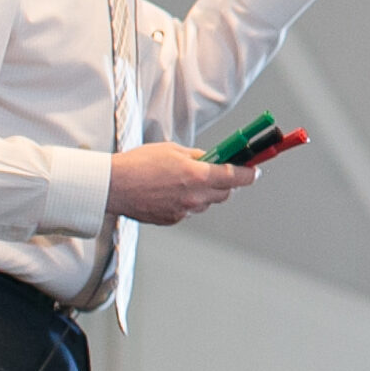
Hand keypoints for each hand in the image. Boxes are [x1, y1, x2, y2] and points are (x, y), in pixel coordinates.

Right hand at [108, 143, 257, 225]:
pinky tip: (171, 192)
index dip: (249, 174)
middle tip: (220, 172)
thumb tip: (211, 159)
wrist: (114, 186)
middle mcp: (195, 197)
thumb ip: (196, 156)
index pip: (236, 177)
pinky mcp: (173, 220)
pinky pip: (189, 211)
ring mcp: (184, 211)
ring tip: (185, 180)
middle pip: (225, 193)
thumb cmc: (139, 163)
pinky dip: (188, 202)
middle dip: (227, 183)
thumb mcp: (172, 150)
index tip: (255, 171)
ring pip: (207, 203)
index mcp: (197, 175)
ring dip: (205, 193)